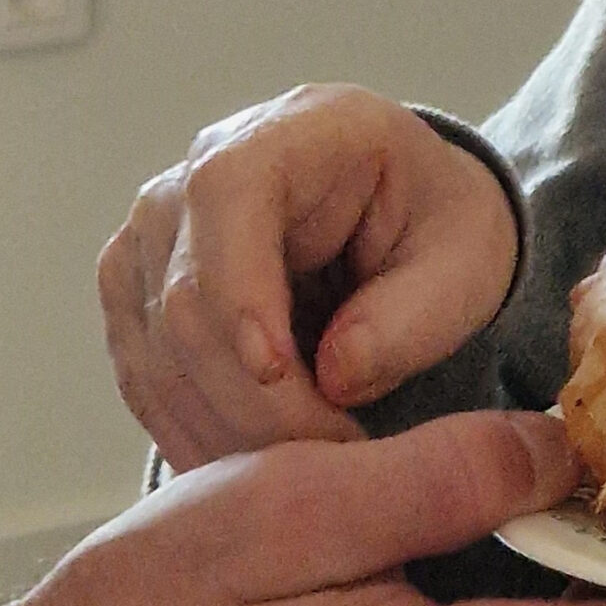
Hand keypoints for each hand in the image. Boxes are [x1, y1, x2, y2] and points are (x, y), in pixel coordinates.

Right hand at [99, 85, 521, 465]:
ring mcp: (155, 234)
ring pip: (155, 349)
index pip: (226, 195)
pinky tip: (256, 472)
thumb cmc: (441, 225)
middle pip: (185, 294)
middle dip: (253, 396)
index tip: (282, 375)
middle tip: (331, 461)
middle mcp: (200, 170)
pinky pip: (145, 377)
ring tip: (309, 475)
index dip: (240, 291)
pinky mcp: (138, 294)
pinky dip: (197, 432)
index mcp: (297, 130)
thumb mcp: (467, 260)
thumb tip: (335, 376)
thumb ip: (412, 314)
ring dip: (226, 428)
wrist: (409, 221)